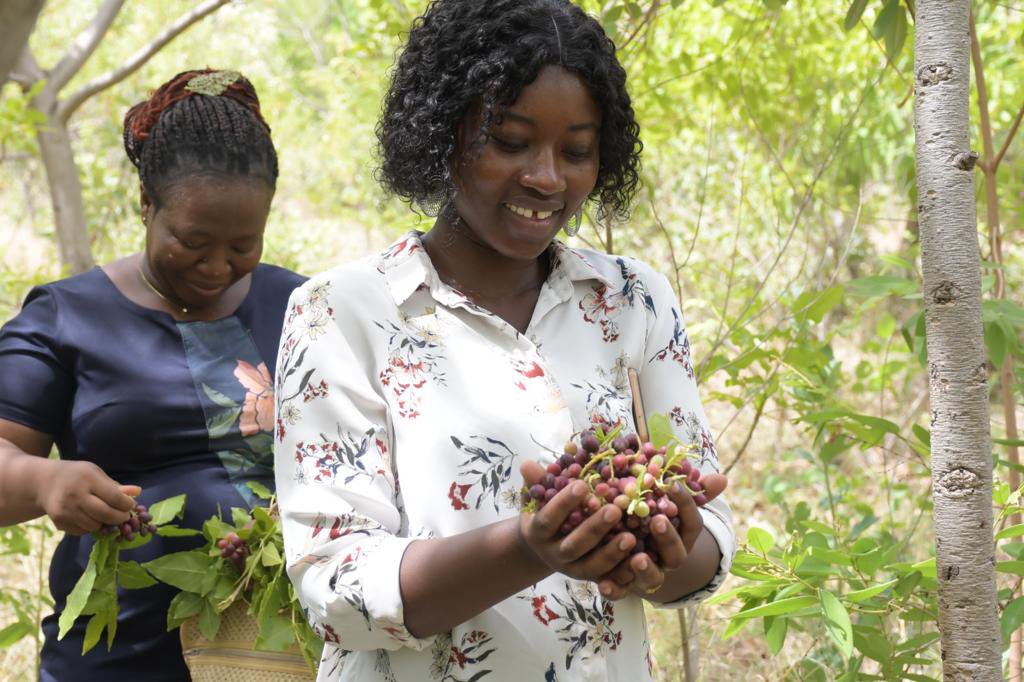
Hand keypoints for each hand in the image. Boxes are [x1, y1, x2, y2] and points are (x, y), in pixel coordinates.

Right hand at [36, 460, 137, 534]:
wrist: (43, 483)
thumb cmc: (76, 475)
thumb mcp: (95, 473)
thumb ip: (115, 485)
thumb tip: (137, 492)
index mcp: (87, 479)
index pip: (114, 497)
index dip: (126, 504)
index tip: (130, 505)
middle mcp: (75, 495)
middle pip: (105, 514)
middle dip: (120, 517)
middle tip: (124, 515)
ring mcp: (66, 510)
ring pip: (95, 526)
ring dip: (105, 523)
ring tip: (107, 515)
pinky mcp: (59, 522)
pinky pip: (82, 531)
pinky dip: (91, 527)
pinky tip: (91, 518)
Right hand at [517, 460, 635, 581]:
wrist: (544, 548)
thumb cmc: (543, 512)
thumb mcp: (536, 498)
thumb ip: (537, 483)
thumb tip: (526, 464)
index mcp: (538, 533)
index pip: (549, 520)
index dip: (563, 504)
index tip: (581, 484)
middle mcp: (555, 555)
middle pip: (574, 546)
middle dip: (594, 529)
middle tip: (614, 510)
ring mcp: (574, 569)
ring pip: (592, 566)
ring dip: (611, 553)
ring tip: (631, 536)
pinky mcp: (592, 579)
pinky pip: (609, 580)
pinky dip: (624, 573)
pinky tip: (640, 559)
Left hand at [598, 472, 727, 599]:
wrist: (635, 558)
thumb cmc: (654, 522)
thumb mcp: (668, 505)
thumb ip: (692, 492)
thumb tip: (722, 479)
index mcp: (682, 538)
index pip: (692, 524)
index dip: (686, 505)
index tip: (673, 485)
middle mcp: (668, 559)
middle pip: (675, 554)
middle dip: (668, 538)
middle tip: (657, 521)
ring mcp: (649, 575)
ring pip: (652, 577)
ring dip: (646, 569)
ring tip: (638, 558)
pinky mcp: (626, 586)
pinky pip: (621, 592)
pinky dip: (614, 590)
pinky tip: (603, 584)